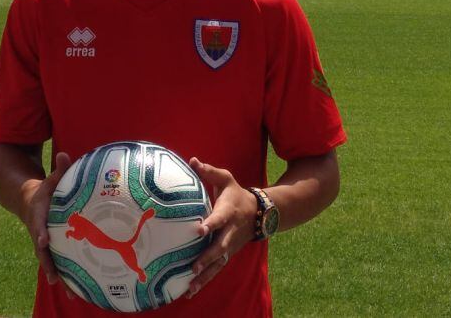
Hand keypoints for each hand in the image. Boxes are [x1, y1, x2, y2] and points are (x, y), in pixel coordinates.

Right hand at [20, 151, 72, 289]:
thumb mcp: (49, 179)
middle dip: (49, 266)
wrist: (26, 200)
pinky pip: (58, 262)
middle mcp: (39, 232)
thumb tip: (64, 154)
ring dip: (59, 277)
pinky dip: (66, 275)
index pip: (38, 225)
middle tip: (57, 280)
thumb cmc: (43, 189)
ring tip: (71, 294)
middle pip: (43, 252)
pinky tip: (77, 290)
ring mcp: (43, 241)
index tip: (44, 241)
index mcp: (38, 216)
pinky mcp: (50, 247)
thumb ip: (58, 170)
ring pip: (50, 262)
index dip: (40, 233)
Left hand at [186, 157, 257, 298]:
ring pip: (218, 263)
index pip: (219, 219)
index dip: (210, 224)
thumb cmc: (236, 194)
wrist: (260, 214)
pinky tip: (191, 291)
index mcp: (228, 212)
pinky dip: (205, 281)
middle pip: (220, 247)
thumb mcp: (226, 180)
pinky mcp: (228, 255)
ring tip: (190, 287)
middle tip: (194, 265)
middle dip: (208, 257)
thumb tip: (192, 160)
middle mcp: (230, 232)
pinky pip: (216, 270)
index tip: (199, 230)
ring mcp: (230, 246)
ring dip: (205, 276)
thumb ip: (209, 172)